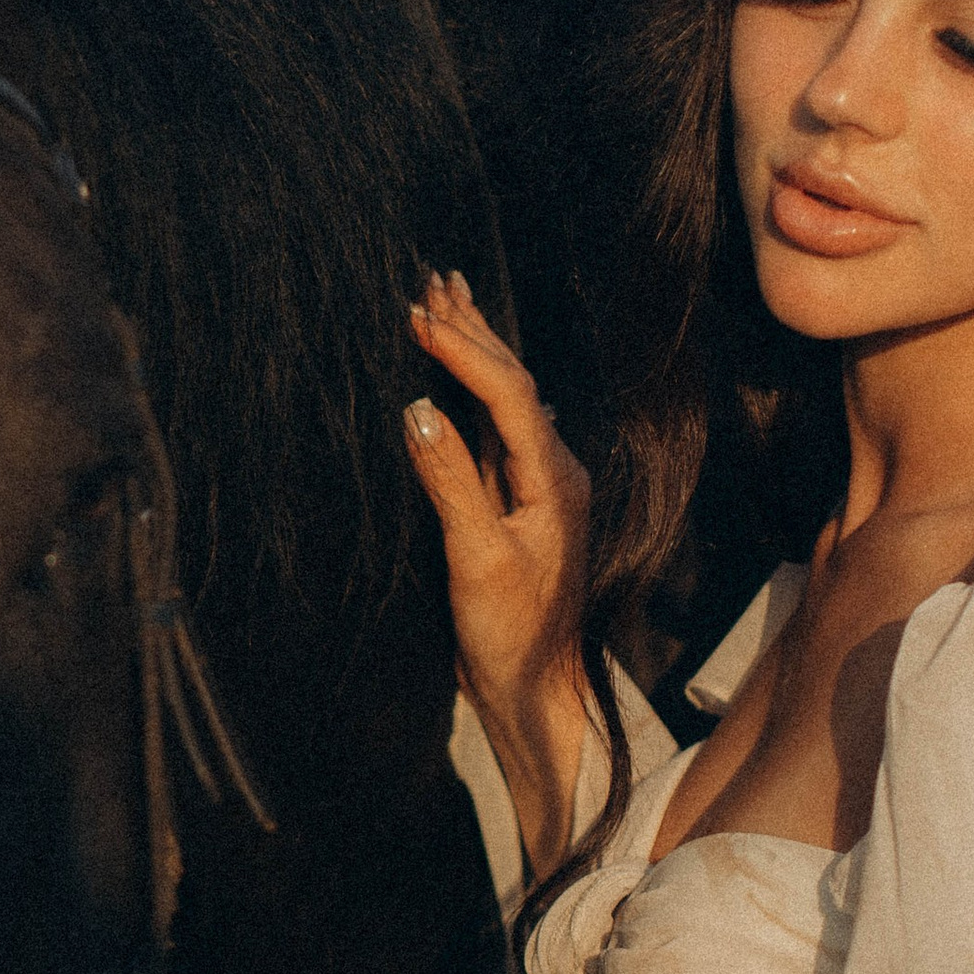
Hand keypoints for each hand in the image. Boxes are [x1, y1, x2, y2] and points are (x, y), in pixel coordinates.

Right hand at [403, 271, 595, 873]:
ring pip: (507, 403)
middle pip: (514, 384)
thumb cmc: (510, 636)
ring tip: (447, 305)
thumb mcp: (476, 560)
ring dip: (476, 352)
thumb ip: (451, 483)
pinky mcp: (521, 510)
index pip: (507, 394)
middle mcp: (554, 475)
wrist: (536, 693)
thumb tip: (420, 410)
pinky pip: (498, 431)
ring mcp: (541, 490)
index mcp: (553, 481)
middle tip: (436, 279)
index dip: (463, 350)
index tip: (419, 314)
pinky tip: (467, 380)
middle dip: (473, 330)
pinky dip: (474, 393)